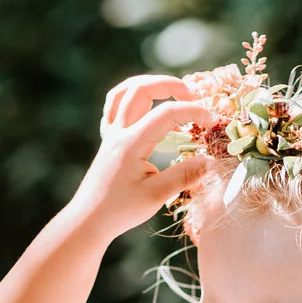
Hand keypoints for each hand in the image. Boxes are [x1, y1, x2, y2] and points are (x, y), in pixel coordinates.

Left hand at [67, 75, 216, 240]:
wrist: (89, 219)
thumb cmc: (121, 210)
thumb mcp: (157, 195)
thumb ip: (184, 175)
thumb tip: (210, 160)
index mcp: (131, 143)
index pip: (166, 114)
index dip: (193, 112)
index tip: (212, 121)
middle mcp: (119, 132)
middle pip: (141, 89)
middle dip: (170, 85)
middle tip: (193, 96)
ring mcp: (110, 133)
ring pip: (124, 91)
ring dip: (149, 84)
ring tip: (171, 91)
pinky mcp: (108, 139)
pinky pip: (113, 105)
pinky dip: (129, 96)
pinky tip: (144, 104)